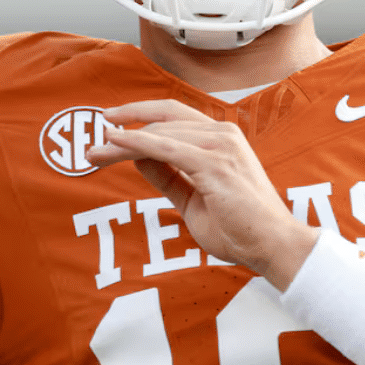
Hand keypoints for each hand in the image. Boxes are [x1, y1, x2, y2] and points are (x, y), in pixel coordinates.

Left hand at [86, 100, 319, 286]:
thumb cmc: (240, 228)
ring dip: (122, 141)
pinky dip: (136, 144)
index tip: (110, 125)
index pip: (173, 118)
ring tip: (94, 153)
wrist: (272, 246)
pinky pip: (165, 148)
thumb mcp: (193, 199)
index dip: (140, 117)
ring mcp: (220, 146)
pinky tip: (114, 145)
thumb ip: (168, 176)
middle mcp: (222, 134)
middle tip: (92, 140)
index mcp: (221, 140)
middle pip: (162, 119)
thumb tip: (138, 158)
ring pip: (159, 133)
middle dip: (125, 126)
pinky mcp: (213, 163)